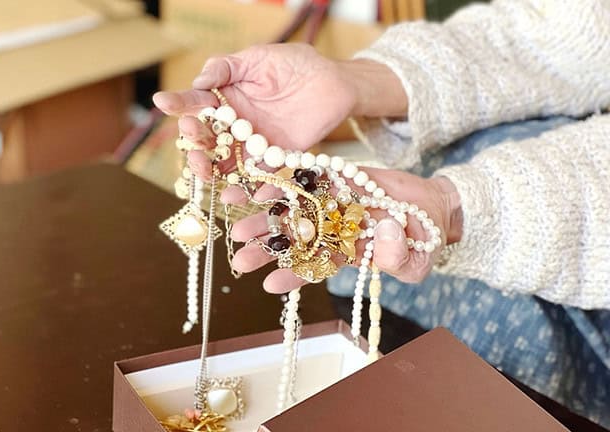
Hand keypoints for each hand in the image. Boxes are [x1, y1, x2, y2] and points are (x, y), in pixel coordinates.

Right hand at [153, 43, 406, 176]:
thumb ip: (225, 68)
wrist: (335, 82)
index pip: (195, 104)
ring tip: (206, 175)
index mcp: (224, 98)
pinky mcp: (275, 158)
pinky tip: (235, 194)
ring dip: (212, 171)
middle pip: (205, 140)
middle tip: (193, 145)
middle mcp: (233, 124)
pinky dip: (246, 187)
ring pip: (225, 162)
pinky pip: (258, 176)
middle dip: (194, 146)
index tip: (164, 103)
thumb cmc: (295, 63)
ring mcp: (252, 144)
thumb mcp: (256, 58)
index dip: (179, 104)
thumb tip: (198, 82)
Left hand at [225, 169, 461, 293]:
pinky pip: (307, 175)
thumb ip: (401, 260)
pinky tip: (259, 181)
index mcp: (347, 253)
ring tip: (236, 218)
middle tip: (239, 254)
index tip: (269, 284)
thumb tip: (385, 237)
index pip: (315, 268)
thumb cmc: (424, 241)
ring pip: (293, 207)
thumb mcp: (419, 259)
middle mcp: (332, 229)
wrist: (433, 205)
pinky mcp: (336, 176)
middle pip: (295, 239)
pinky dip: (285, 177)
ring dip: (265, 212)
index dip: (294, 276)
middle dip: (267, 246)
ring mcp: (332, 202)